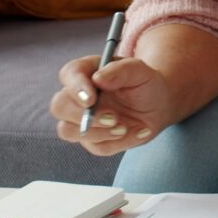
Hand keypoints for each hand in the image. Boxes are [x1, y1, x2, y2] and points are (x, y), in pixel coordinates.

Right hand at [51, 55, 175, 156]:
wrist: (158, 105)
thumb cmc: (145, 83)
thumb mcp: (141, 71)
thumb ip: (121, 70)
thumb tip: (98, 78)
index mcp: (86, 72)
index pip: (69, 74)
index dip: (76, 87)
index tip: (91, 98)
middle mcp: (77, 97)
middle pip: (59, 106)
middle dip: (82, 115)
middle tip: (112, 118)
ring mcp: (81, 120)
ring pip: (68, 131)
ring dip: (97, 133)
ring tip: (125, 127)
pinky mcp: (93, 140)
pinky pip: (97, 147)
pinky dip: (120, 142)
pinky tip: (139, 131)